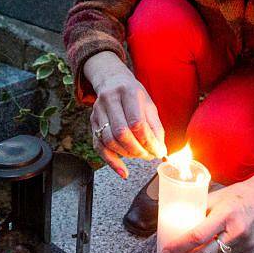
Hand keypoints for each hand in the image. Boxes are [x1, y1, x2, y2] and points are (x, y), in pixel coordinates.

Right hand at [87, 56, 166, 178]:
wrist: (112, 81)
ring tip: (139, 155)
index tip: (158, 151)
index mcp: (128, 92)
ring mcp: (98, 111)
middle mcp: (110, 100)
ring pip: (109, 140)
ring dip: (126, 154)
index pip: (137, 122)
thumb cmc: (134, 95)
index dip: (148, 141)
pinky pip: (98, 146)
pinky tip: (122, 171)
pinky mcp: (92, 123)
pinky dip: (111, 161)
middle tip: (149, 155)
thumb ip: (155, 127)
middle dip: (137, 149)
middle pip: (121, 132)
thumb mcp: (149, 105)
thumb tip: (161, 151)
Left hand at [158, 170, 253, 252]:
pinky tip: (215, 243)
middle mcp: (236, 231)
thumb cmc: (241, 194)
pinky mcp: (250, 250)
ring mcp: (245, 243)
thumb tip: (177, 221)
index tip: (165, 252)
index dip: (180, 246)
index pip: (198, 236)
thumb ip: (201, 209)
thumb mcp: (219, 196)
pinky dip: (217, 251)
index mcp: (226, 214)